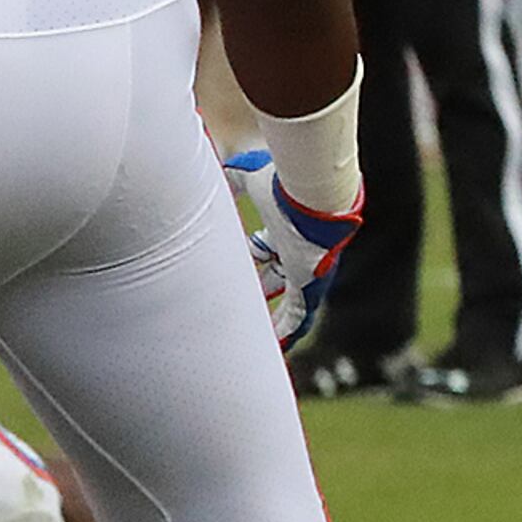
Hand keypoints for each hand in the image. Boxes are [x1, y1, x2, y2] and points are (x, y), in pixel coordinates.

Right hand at [225, 147, 358, 347]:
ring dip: (273, 319)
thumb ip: (230, 177)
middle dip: (259, 289)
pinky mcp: (311, 285)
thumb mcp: (246, 178)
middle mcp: (296, 252)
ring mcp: (306, 271)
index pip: (265, 249)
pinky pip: (300, 316)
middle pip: (274, 277)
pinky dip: (289, 331)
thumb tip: (210, 172)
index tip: (232, 266)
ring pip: (289, 301)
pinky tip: (277, 348)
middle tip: (239, 306)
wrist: (310, 193)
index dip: (250, 256)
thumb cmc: (280, 184)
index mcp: (283, 229)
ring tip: (257, 338)